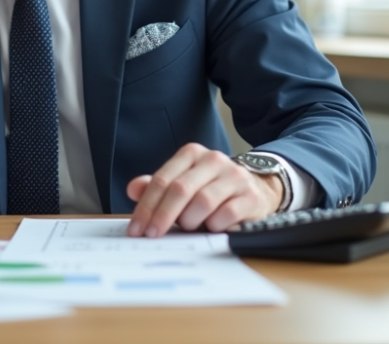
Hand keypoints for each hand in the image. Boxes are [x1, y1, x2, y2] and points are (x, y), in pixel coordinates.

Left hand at [125, 143, 283, 236]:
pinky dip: (214, 225)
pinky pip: (226, 214)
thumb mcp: (182, 184)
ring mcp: (234, 176)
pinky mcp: (251, 196)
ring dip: (190, 220)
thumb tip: (133, 189)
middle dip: (162, 216)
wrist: (255, 188)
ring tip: (189, 226)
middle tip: (152, 235)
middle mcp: (214, 160)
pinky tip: (211, 227)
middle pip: (180, 189)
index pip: (162, 180)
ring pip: (203, 201)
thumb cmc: (210, 189)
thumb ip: (157, 187)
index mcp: (192, 154)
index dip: (146, 206)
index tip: (137, 228)